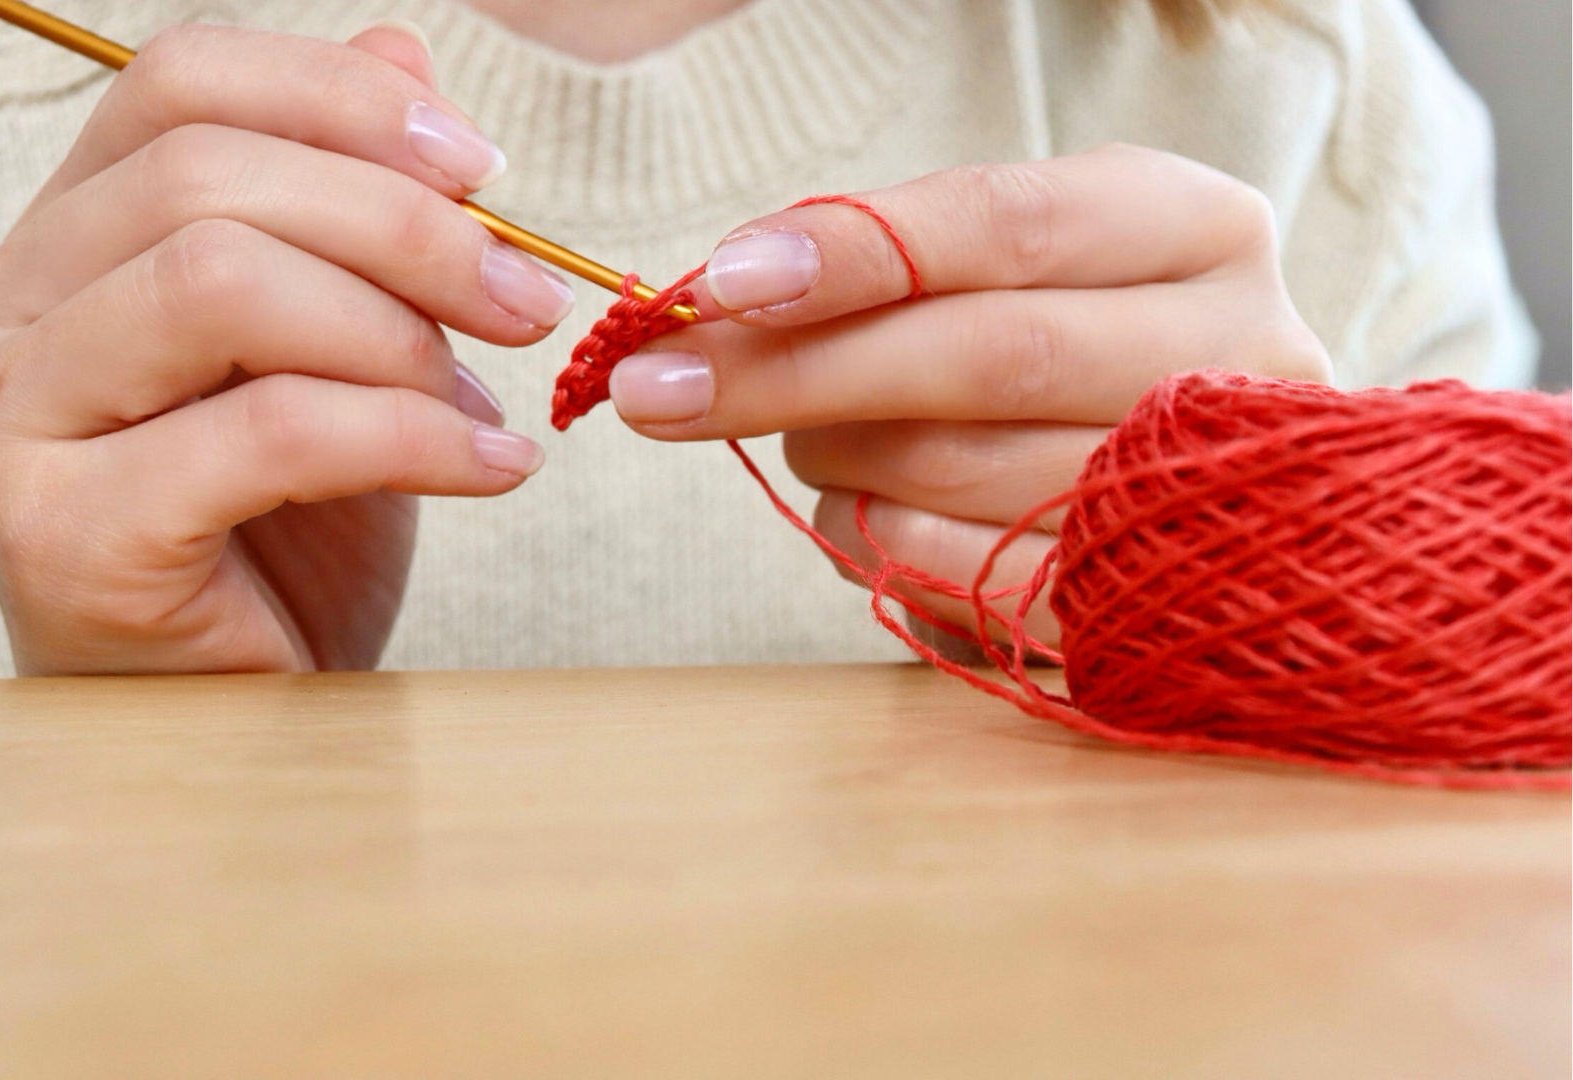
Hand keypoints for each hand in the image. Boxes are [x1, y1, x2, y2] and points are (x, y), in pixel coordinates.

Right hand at [0, 24, 574, 674]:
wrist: (239, 732)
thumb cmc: (279, 543)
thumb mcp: (331, 348)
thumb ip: (342, 198)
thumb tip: (403, 55)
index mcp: (40, 256)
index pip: (172, 89)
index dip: (339, 100)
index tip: (479, 169)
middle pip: (203, 177)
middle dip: (404, 228)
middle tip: (524, 298)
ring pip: (221, 282)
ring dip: (399, 331)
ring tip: (487, 398)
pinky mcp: (59, 539)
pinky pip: (270, 426)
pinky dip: (411, 434)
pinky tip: (489, 469)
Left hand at [610, 145, 1329, 644]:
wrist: (1192, 496)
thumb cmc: (1062, 351)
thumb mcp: (1001, 272)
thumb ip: (887, 265)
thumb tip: (719, 296)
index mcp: (1199, 227)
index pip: (1009, 222)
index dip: (856, 250)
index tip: (723, 280)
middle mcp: (1238, 349)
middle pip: (987, 351)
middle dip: (796, 370)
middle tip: (657, 387)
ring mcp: (1205, 491)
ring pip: (963, 468)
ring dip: (837, 458)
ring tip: (810, 441)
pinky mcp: (1154, 606)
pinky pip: (973, 580)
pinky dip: (876, 543)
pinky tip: (858, 514)